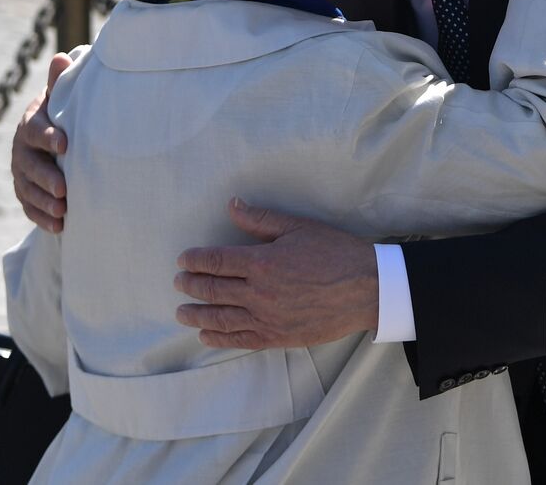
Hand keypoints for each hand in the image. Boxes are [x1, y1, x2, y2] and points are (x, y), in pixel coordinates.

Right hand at [11, 52, 73, 231]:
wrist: (54, 136)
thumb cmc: (63, 114)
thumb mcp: (61, 98)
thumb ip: (60, 84)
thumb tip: (60, 57)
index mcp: (31, 124)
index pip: (36, 130)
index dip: (49, 138)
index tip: (67, 145)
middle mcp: (21, 149)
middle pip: (29, 166)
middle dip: (46, 178)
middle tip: (65, 189)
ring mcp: (21, 173)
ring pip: (27, 190)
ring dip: (44, 202)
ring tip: (64, 211)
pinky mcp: (25, 192)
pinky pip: (29, 207)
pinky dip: (42, 218)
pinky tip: (59, 227)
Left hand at [175, 200, 378, 348]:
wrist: (367, 288)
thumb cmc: (336, 253)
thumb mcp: (299, 227)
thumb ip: (261, 219)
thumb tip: (232, 205)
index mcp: (262, 261)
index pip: (216, 261)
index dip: (195, 260)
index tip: (183, 260)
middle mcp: (258, 293)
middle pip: (213, 290)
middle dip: (191, 285)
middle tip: (179, 283)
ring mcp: (266, 318)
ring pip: (220, 318)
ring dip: (196, 314)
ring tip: (182, 312)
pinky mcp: (277, 337)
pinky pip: (240, 340)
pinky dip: (218, 338)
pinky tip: (206, 335)